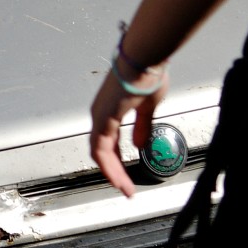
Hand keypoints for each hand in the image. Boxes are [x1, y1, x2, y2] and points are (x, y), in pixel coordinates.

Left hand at [89, 67, 167, 197]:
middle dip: (115, 171)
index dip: (117, 162)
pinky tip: (117, 177)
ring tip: (124, 188)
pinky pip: (101, 147)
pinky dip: (108, 164)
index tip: (127, 178)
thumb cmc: (148, 74)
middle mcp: (100, 114)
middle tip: (126, 189)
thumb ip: (142, 127)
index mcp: (110, 111)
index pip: (110, 143)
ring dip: (112, 172)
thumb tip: (139, 145)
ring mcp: (99, 115)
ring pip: (99, 152)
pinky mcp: (103, 116)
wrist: (145, 58)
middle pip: (102, 150)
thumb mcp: (148, 107)